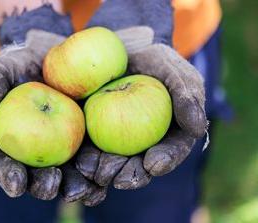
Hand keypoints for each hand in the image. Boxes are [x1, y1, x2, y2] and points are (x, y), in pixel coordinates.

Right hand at [0, 7, 105, 204]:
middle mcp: (38, 151)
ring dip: (77, 188)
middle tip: (54, 186)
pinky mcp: (90, 144)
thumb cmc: (27, 63)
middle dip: (46, 187)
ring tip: (86, 190)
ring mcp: (65, 150)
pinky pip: (96, 163)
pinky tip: (111, 177)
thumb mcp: (7, 65)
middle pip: (39, 177)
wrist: (59, 58)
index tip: (15, 184)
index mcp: (13, 140)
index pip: (5, 162)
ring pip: (70, 177)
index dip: (8, 175)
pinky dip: (103, 173)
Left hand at [75, 0, 206, 189]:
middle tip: (121, 178)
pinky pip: (91, 154)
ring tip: (98, 173)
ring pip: (115, 166)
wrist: (117, 51)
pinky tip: (81, 165)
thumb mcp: (172, 69)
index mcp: (167, 133)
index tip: (153, 163)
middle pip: (140, 166)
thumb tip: (197, 127)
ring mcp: (118, 143)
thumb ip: (187, 94)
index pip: (171, 150)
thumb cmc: (150, 60)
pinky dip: (87, 163)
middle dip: (132, 176)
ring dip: (107, 174)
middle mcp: (144, 143)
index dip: (165, 159)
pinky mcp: (94, 138)